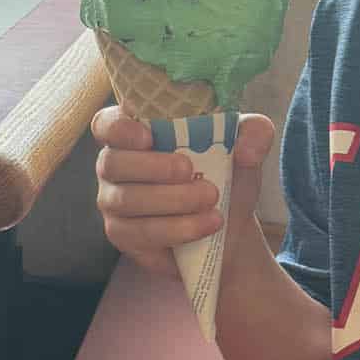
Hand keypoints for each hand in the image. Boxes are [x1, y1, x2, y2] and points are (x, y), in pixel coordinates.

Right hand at [93, 105, 273, 271]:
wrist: (230, 228)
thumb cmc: (226, 177)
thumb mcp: (245, 148)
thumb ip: (254, 132)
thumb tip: (246, 149)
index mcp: (137, 133)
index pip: (106, 124)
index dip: (119, 128)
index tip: (148, 136)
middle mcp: (116, 165)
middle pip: (112, 162)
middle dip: (153, 168)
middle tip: (191, 172)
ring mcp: (114, 201)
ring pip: (127, 200)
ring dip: (172, 200)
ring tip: (212, 201)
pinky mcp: (122, 235)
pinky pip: (140, 232)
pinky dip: (177, 229)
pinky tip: (207, 226)